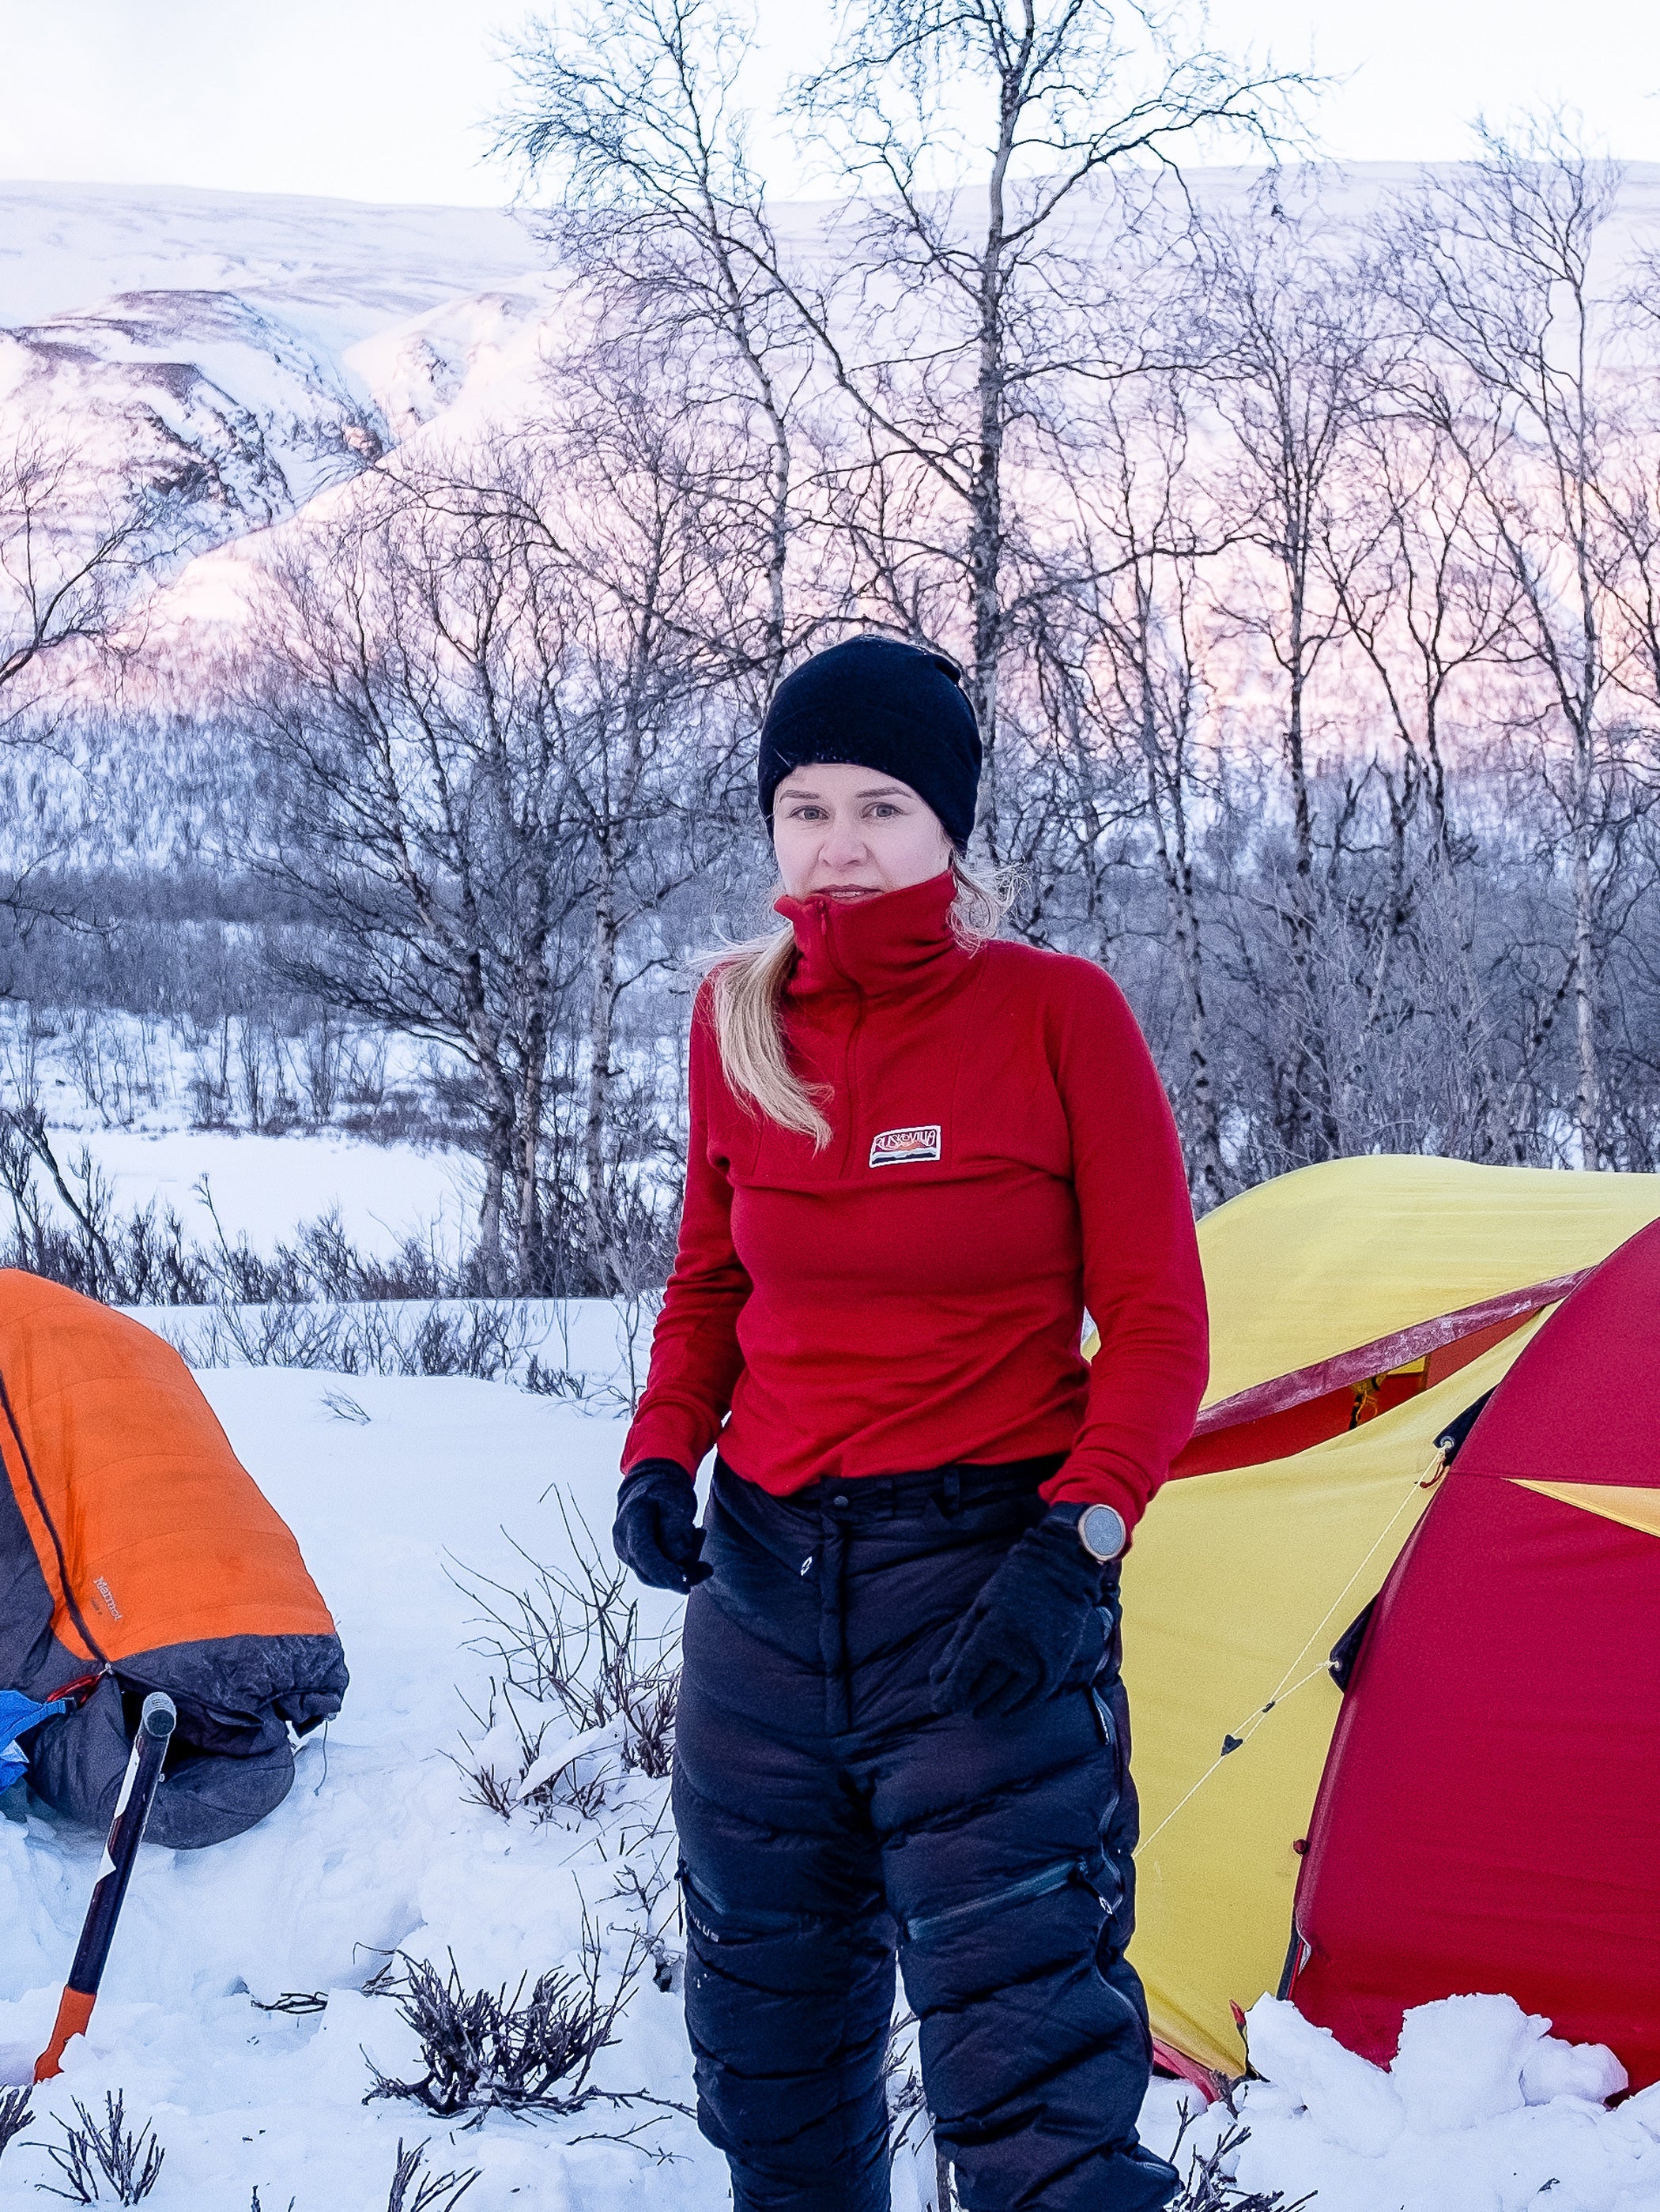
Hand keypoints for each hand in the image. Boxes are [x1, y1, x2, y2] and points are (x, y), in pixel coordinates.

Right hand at [612, 1460, 711, 1593]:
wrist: (650, 1485)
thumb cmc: (665, 1492)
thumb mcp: (676, 1503)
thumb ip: (676, 1532)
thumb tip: (680, 1562)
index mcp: (632, 1519)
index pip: (645, 1554)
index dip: (664, 1573)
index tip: (686, 1587)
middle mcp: (623, 1539)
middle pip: (649, 1572)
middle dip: (681, 1573)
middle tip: (707, 1565)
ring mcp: (625, 1551)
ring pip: (653, 1576)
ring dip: (682, 1569)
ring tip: (700, 1539)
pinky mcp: (633, 1558)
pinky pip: (655, 1571)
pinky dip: (676, 1567)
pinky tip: (691, 1547)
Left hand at [929, 1506, 1104, 1717]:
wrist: (1061, 1570)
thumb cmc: (1013, 1583)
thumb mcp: (980, 1608)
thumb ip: (959, 1644)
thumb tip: (938, 1677)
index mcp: (994, 1634)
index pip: (964, 1676)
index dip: (948, 1693)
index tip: (937, 1704)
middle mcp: (1018, 1653)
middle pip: (983, 1690)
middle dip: (963, 1700)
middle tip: (952, 1704)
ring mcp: (1041, 1663)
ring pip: (1008, 1698)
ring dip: (988, 1707)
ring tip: (975, 1710)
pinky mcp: (1058, 1667)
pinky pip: (1033, 1697)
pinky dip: (1015, 1706)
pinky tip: (1002, 1709)